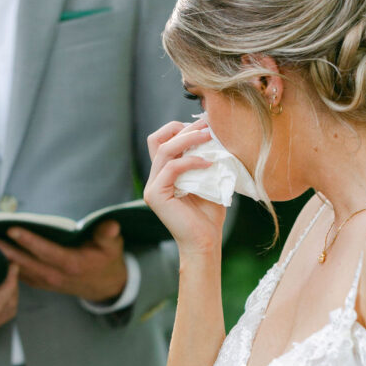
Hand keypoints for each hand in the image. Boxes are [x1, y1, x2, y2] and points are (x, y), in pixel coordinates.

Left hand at [0, 220, 126, 301]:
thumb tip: (110, 224)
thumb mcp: (112, 247)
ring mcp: (44, 280)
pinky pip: (15, 273)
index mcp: (71, 264)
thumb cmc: (106, 261)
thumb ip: (108, 235)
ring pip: (14, 268)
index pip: (47, 251)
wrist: (104, 287)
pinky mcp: (38, 281)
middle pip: (22, 260)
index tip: (12, 229)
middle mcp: (54, 275)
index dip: (30, 241)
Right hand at [0, 248, 18, 335]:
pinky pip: (4, 315)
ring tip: (3, 276)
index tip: (11, 266)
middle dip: (11, 285)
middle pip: (3, 306)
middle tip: (9, 267)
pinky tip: (0, 288)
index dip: (8, 285)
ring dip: (11, 293)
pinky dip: (8, 301)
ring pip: (7, 311)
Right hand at [144, 117, 226, 256]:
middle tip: (207, 124)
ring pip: (164, 150)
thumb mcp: (208, 180)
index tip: (204, 124)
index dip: (180, 128)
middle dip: (183, 128)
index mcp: (163, 174)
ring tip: (209, 135)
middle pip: (158, 139)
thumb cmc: (209, 215)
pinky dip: (190, 161)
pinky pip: (171, 168)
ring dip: (188, 139)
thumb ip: (205, 159)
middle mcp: (154, 178)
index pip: (162, 140)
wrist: (205, 242)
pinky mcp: (155, 195)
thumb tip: (214, 133)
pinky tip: (208, 162)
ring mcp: (152, 187)